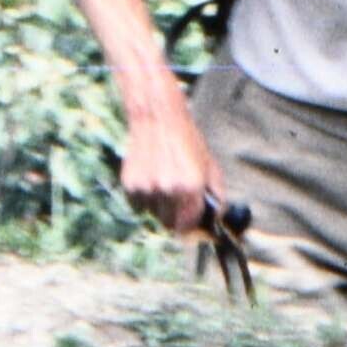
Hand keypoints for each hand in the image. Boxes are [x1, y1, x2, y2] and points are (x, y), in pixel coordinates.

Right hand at [111, 80, 232, 243]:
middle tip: (178, 204)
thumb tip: (215, 221)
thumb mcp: (210, 166)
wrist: (157, 118)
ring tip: (164, 181)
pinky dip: (146, 197)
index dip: (190, 227)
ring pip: (153, 213)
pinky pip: (139, 203)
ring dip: (160, 205)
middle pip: (169, 225)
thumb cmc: (187, 141)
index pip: (188, 226)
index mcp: (190, 187)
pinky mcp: (130, 184)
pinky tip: (151, 176)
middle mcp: (168, 190)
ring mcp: (147, 188)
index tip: (191, 225)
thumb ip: (216, 196)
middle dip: (175, 218)